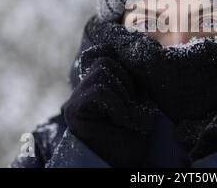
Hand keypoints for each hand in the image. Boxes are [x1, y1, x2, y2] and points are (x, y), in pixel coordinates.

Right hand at [62, 44, 159, 166]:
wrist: (120, 164)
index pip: (102, 54)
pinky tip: (122, 120)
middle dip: (126, 81)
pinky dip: (118, 105)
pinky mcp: (75, 110)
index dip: (119, 58)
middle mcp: (82, 90)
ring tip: (127, 116)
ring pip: (103, 73)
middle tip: (131, 107)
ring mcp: (76, 99)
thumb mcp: (139, 102)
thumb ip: (134, 82)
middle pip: (105, 62)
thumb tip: (141, 52)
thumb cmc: (131, 137)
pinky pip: (100, 91)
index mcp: (96, 86)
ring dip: (123, 94)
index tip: (134, 80)